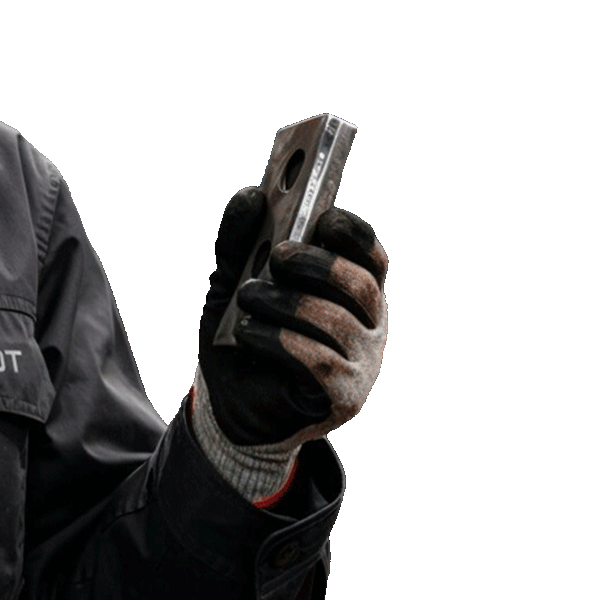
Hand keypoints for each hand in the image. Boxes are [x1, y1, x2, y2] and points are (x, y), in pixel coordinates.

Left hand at [192, 187, 388, 499]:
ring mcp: (362, 362)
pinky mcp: (344, 396)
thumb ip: (238, 241)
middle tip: (278, 258)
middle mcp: (368, 324)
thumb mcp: (230, 283)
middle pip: (361, 283)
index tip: (319, 217)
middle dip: (316, 264)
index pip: (370, 254)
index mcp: (351, 290)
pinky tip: (249, 333)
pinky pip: (318, 362)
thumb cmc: (243, 335)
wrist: (232, 404)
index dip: (350, 231)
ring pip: (336, 322)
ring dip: (284, 304)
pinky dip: (277, 341)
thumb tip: (250, 195)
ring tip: (248, 299)